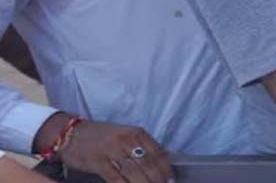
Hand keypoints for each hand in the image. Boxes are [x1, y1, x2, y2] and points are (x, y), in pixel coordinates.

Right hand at [36, 115, 172, 182]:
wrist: (69, 133)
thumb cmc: (100, 136)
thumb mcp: (124, 135)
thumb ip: (139, 146)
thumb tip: (158, 163)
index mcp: (136, 133)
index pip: (157, 152)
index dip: (165, 168)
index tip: (170, 180)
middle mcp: (126, 140)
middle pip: (147, 164)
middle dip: (157, 179)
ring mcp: (111, 150)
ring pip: (134, 172)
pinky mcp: (97, 162)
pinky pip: (115, 178)